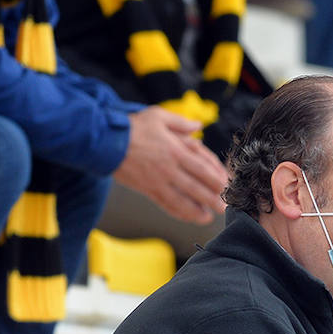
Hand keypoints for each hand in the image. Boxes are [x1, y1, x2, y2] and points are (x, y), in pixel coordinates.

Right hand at [114, 107, 228, 223]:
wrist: (105, 141)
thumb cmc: (132, 127)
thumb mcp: (158, 116)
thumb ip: (181, 123)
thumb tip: (198, 126)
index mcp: (175, 150)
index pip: (202, 167)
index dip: (216, 178)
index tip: (227, 185)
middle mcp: (169, 168)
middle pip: (196, 187)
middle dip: (212, 198)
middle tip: (225, 207)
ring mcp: (158, 181)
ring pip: (182, 200)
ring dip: (197, 211)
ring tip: (209, 217)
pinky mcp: (147, 189)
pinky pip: (166, 204)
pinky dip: (178, 212)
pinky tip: (188, 217)